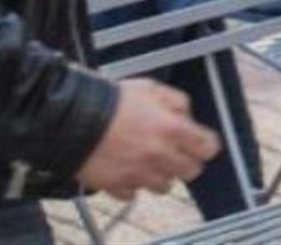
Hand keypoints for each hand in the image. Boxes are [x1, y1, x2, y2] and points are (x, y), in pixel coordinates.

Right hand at [77, 77, 220, 200]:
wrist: (72, 119)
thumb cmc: (111, 100)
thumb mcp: (150, 88)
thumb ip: (177, 102)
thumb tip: (187, 117)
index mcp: (172, 129)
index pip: (208, 148)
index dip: (206, 144)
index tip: (201, 143)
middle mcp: (160, 156)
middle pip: (191, 172)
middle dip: (186, 160)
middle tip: (174, 150)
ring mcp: (139, 174)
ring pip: (165, 186)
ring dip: (160, 174)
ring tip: (146, 158)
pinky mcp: (117, 187)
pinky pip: (134, 193)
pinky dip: (132, 183)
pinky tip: (125, 167)